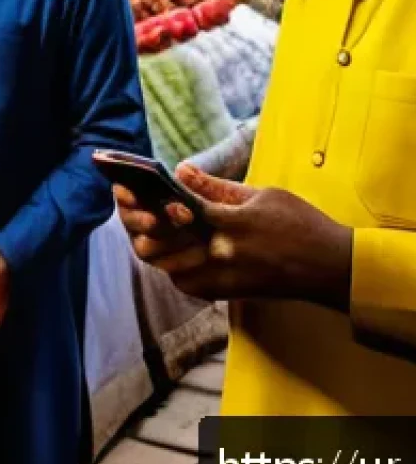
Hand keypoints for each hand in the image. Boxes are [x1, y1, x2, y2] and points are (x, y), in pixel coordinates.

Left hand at [117, 164, 351, 309]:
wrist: (332, 269)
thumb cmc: (301, 225)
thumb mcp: (263, 195)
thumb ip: (217, 186)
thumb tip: (181, 170)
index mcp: (231, 223)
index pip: (178, 210)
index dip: (152, 200)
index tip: (135, 189)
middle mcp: (223, 253)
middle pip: (164, 245)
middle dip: (142, 226)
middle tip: (131, 209)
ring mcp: (224, 277)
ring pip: (170, 268)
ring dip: (155, 249)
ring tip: (146, 229)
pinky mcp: (229, 292)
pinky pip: (188, 284)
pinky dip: (174, 270)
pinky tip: (172, 255)